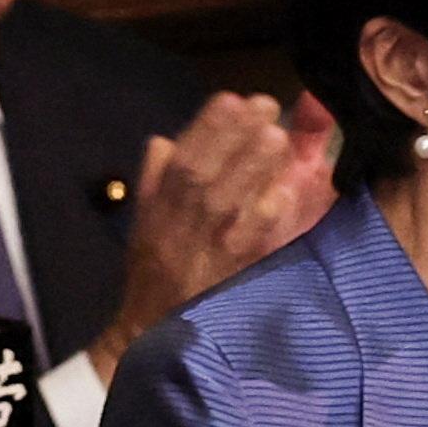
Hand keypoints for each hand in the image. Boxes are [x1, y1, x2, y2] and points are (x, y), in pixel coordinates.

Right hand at [90, 93, 337, 381]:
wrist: (153, 329)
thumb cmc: (152, 269)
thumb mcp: (144, 218)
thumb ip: (155, 177)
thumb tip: (163, 139)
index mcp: (162, 200)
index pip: (185, 153)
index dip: (209, 124)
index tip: (234, 97)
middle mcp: (185, 216)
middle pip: (212, 167)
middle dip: (239, 135)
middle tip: (268, 107)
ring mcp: (211, 240)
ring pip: (234, 194)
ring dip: (254, 164)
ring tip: (277, 136)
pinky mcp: (235, 265)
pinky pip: (252, 234)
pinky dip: (265, 210)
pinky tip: (283, 189)